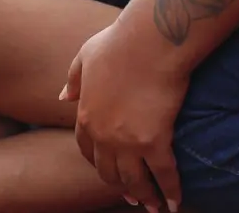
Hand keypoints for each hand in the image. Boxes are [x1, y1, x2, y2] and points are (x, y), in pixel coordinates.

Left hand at [63, 23, 187, 211]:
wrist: (148, 43)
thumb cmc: (118, 44)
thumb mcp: (84, 57)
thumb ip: (74, 80)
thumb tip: (62, 96)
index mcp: (85, 114)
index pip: (86, 149)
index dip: (97, 162)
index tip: (108, 170)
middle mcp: (102, 134)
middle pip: (108, 170)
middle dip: (119, 185)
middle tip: (132, 196)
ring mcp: (127, 141)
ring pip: (134, 180)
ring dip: (145, 196)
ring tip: (155, 207)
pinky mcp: (155, 141)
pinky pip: (164, 175)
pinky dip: (172, 192)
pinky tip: (176, 203)